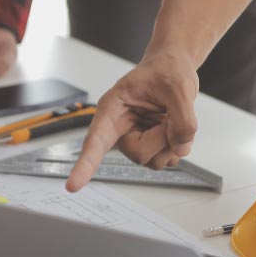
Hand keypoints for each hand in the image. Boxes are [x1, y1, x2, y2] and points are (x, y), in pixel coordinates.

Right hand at [66, 52, 198, 191]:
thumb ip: (182, 118)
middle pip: (140, 154)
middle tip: (170, 114)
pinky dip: (180, 145)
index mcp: (112, 110)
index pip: (95, 142)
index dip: (85, 165)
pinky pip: (168, 161)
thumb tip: (180, 147)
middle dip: (163, 137)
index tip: (72, 186)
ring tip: (170, 116)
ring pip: (156, 161)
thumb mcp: (178, 86)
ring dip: (173, 142)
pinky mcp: (152, 149)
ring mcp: (136, 142)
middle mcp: (120, 131)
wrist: (173, 70)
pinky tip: (173, 126)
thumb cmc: (165, 71)